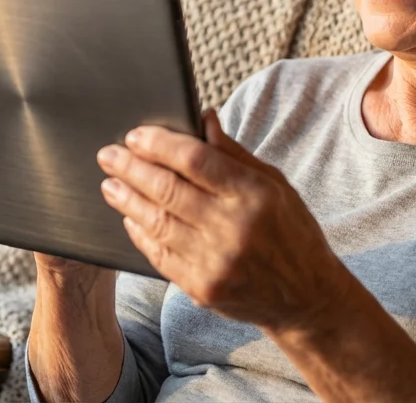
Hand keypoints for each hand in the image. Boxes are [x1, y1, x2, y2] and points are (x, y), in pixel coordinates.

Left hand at [96, 111, 353, 332]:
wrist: (307, 296)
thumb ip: (234, 153)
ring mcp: (216, 262)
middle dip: (131, 168)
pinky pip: (159, 255)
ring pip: (157, 222)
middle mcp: (233, 228)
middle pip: (167, 189)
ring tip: (110, 184)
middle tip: (108, 155)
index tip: (135, 135)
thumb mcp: (274, 185)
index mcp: (254, 194)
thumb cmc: (291, 232)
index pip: (194, 159)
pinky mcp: (202, 288)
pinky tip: (130, 218)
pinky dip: (140, 233)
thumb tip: (203, 118)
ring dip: (127, 200)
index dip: (159, 144)